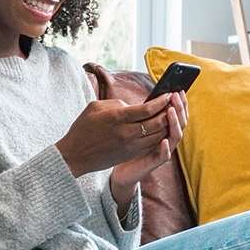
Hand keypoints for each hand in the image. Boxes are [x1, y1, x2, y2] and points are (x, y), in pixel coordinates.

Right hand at [55, 93, 175, 177]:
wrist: (75, 156)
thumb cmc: (83, 128)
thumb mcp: (95, 107)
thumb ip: (116, 103)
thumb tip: (133, 105)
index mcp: (117, 117)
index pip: (147, 109)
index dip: (161, 101)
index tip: (169, 93)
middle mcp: (126, 132)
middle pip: (157, 122)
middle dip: (168, 111)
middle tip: (174, 102)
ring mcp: (130, 145)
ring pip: (157, 134)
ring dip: (167, 124)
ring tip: (171, 114)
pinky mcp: (130, 154)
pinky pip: (151, 144)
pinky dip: (160, 135)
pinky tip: (162, 128)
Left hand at [110, 91, 188, 211]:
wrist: (123, 169)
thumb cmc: (131, 146)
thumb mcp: (139, 126)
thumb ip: (146, 116)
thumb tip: (151, 98)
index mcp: (166, 130)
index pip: (179, 115)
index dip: (181, 103)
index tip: (179, 90)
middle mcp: (168, 139)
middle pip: (181, 123)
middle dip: (179, 108)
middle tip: (175, 96)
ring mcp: (164, 151)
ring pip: (176, 136)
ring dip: (174, 123)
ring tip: (171, 111)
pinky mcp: (155, 162)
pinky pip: (164, 155)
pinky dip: (165, 148)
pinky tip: (163, 140)